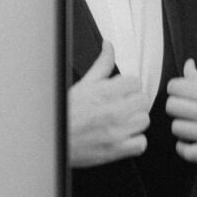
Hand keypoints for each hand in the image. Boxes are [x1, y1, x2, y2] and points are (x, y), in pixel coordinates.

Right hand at [68, 42, 149, 166]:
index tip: (122, 92)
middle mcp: (114, 111)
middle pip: (143, 100)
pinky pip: (141, 143)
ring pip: (144, 120)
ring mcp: (116, 131)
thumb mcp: (84, 84)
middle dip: (133, 102)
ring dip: (135, 121)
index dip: (129, 87)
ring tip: (122, 122)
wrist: (53, 138)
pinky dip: (135, 142)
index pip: (135, 82)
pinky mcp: (116, 150)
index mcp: (105, 92)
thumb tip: (109, 45)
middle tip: (122, 106)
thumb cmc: (65, 113)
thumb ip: (102, 64)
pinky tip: (123, 137)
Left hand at [166, 59, 196, 162]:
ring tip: (190, 126)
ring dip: (181, 127)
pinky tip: (190, 142)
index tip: (181, 92)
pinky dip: (184, 148)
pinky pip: (186, 152)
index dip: (175, 88)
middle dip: (176, 107)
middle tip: (185, 109)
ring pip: (176, 128)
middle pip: (171, 107)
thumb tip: (188, 64)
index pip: (175, 86)